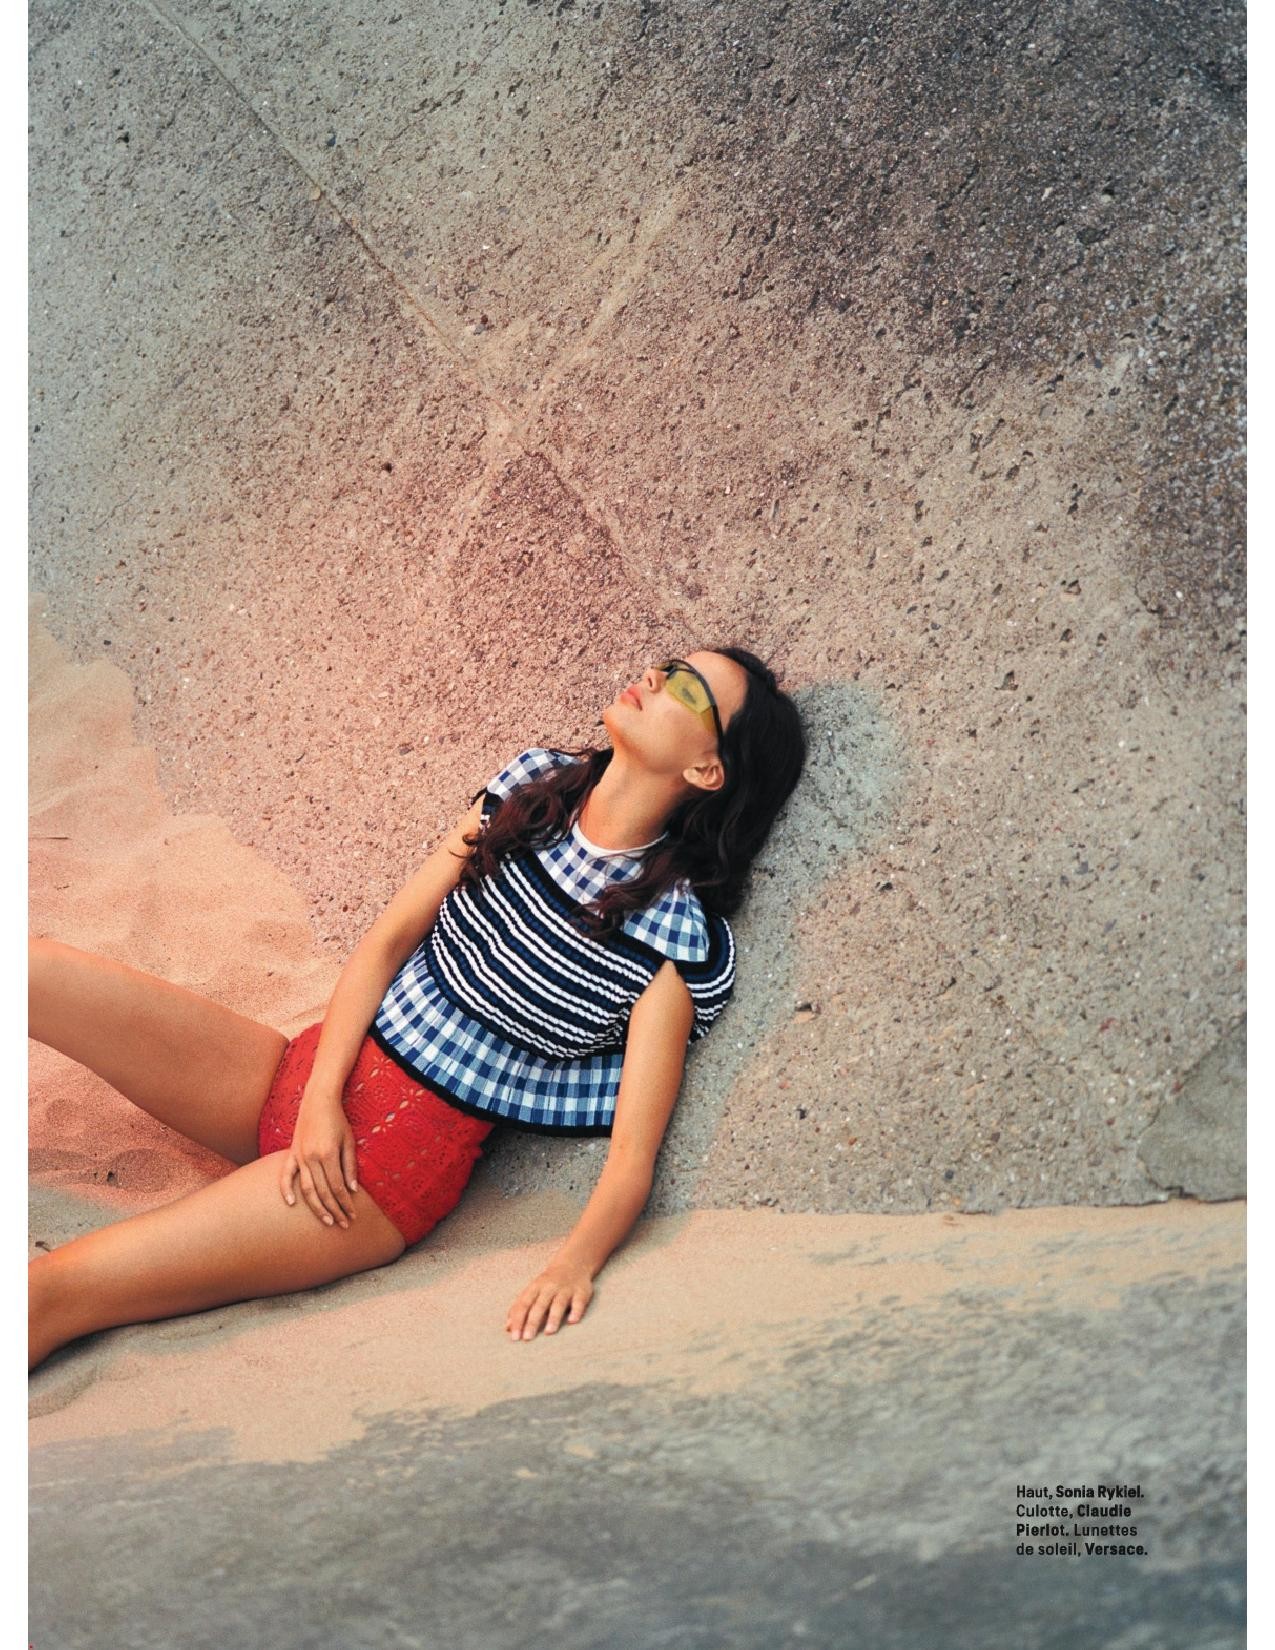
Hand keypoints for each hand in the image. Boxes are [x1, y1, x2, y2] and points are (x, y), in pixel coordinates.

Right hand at [280, 1091, 357, 1228]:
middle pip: (323, 1192)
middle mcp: (311, 1158)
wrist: (318, 1100)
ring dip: (316, 1207)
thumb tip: (352, 1190)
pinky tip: (290, 1203)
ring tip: (326, 1220)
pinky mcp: (291, 1153)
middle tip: (343, 1224)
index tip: (353, 1215)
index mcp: (327, 1154)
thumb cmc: (338, 1120)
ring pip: (306, 1188)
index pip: (337, 1187)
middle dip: (334, 1210)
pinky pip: (285, 1174)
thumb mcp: (349, 1141)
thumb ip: (350, 1166)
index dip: (346, 1204)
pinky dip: (286, 1189)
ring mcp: (299, 1156)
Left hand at [506, 1260, 593, 1340]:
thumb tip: (507, 1328)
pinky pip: (579, 1302)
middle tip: (527, 1338)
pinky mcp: (581, 1292)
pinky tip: (572, 1321)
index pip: (524, 1304)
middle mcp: (550, 1287)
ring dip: (553, 1317)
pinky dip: (576, 1311)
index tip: (514, 1337)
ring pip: (558, 1303)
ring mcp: (566, 1289)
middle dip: (533, 1321)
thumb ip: (520, 1308)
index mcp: (535, 1287)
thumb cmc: (548, 1283)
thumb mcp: (532, 1290)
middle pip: (540, 1305)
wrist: (573, 1263)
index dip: (518, 1320)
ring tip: (548, 1332)